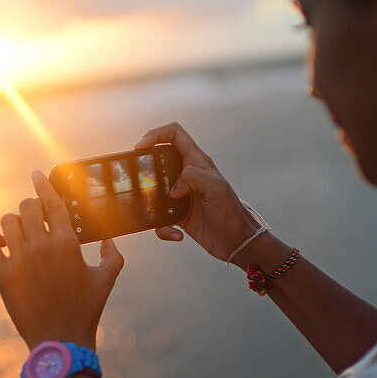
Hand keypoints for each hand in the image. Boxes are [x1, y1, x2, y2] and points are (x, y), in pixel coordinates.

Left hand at [0, 171, 123, 350]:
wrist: (60, 340)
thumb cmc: (86, 310)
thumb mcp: (106, 279)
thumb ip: (113, 254)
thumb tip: (110, 238)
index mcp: (66, 243)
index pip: (52, 202)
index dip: (43, 184)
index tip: (36, 174)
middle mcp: (41, 246)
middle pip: (27, 207)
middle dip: (31, 207)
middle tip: (34, 216)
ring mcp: (19, 260)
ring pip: (7, 221)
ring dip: (13, 222)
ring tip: (19, 231)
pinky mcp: (2, 275)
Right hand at [134, 122, 258, 261]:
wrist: (237, 243)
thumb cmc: (232, 214)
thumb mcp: (216, 188)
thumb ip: (193, 176)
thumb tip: (173, 187)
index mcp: (197, 162)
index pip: (175, 134)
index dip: (156, 134)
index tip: (140, 146)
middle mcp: (188, 175)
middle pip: (159, 159)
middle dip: (146, 168)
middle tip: (139, 179)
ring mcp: (182, 194)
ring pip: (155, 190)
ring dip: (151, 203)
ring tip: (158, 213)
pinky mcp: (179, 214)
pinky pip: (160, 217)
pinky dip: (163, 226)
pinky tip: (176, 231)